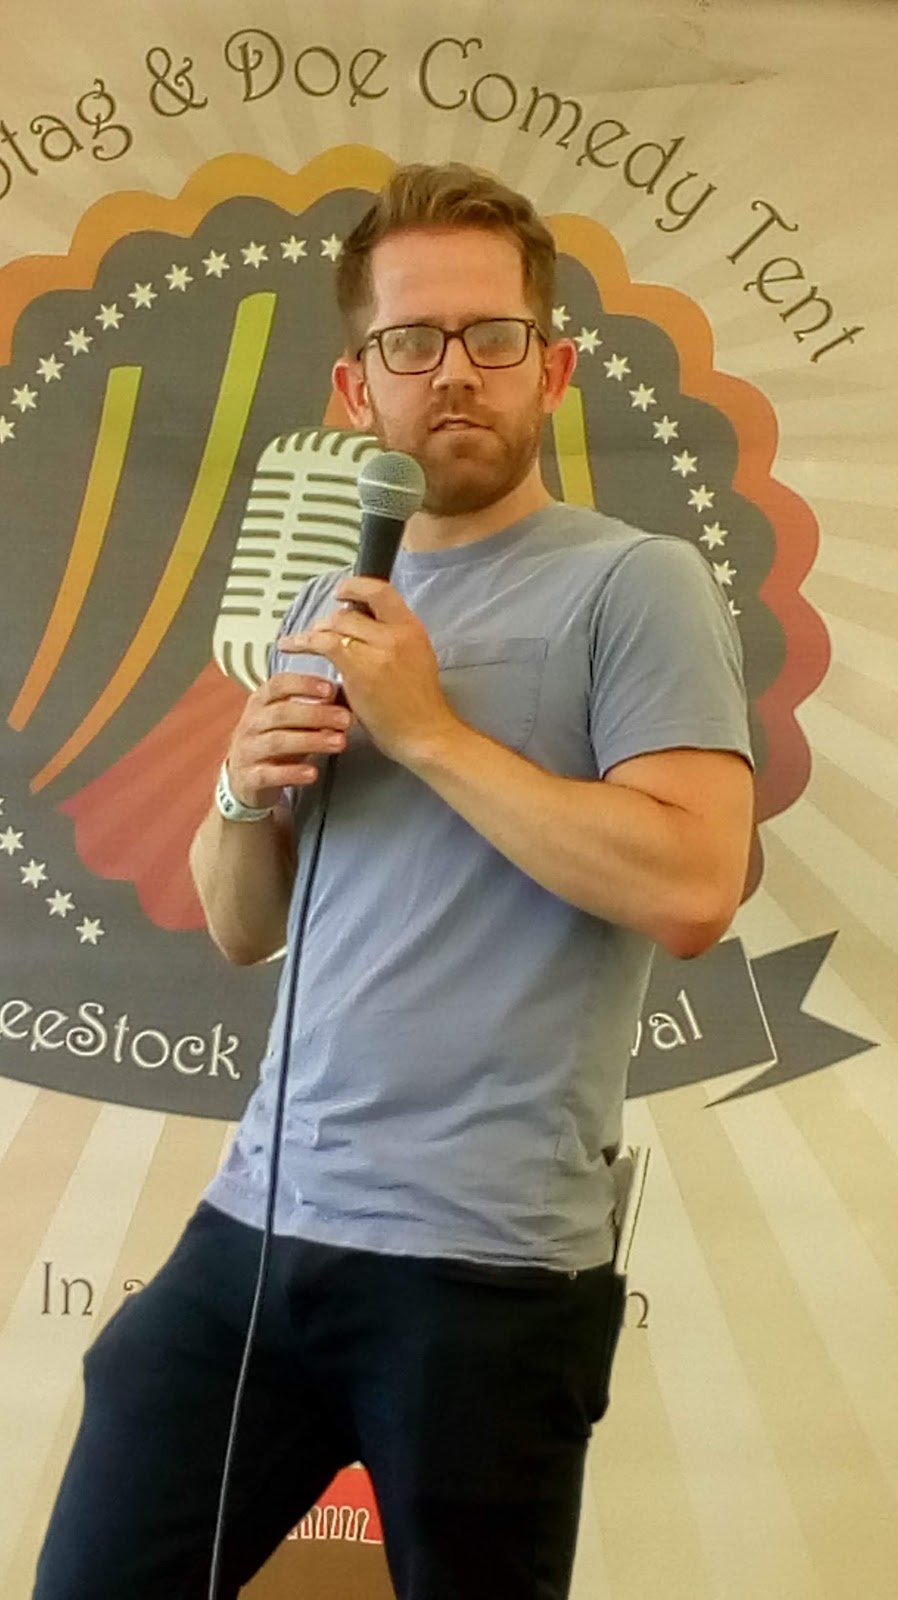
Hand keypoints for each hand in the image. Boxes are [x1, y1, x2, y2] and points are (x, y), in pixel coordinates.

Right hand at [226, 671, 352, 808]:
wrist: (243, 778)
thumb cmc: (272, 742)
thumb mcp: (289, 722)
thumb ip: (313, 709)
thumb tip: (344, 697)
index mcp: (260, 703)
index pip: (278, 685)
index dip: (304, 684)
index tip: (329, 688)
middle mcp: (252, 724)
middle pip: (282, 713)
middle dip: (316, 714)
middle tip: (344, 719)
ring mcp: (248, 751)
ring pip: (277, 742)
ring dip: (311, 741)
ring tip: (338, 742)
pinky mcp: (250, 778)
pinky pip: (270, 774)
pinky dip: (292, 773)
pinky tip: (312, 772)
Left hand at [280, 577, 460, 766]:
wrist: (425, 734)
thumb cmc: (418, 706)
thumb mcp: (415, 659)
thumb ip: (391, 640)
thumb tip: (363, 628)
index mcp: (412, 629)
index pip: (381, 591)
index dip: (357, 586)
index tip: (342, 592)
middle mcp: (397, 634)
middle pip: (352, 611)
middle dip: (330, 619)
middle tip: (319, 630)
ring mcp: (379, 650)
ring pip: (336, 625)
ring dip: (315, 631)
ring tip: (304, 640)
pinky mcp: (361, 669)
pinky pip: (324, 644)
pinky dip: (303, 643)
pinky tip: (291, 646)